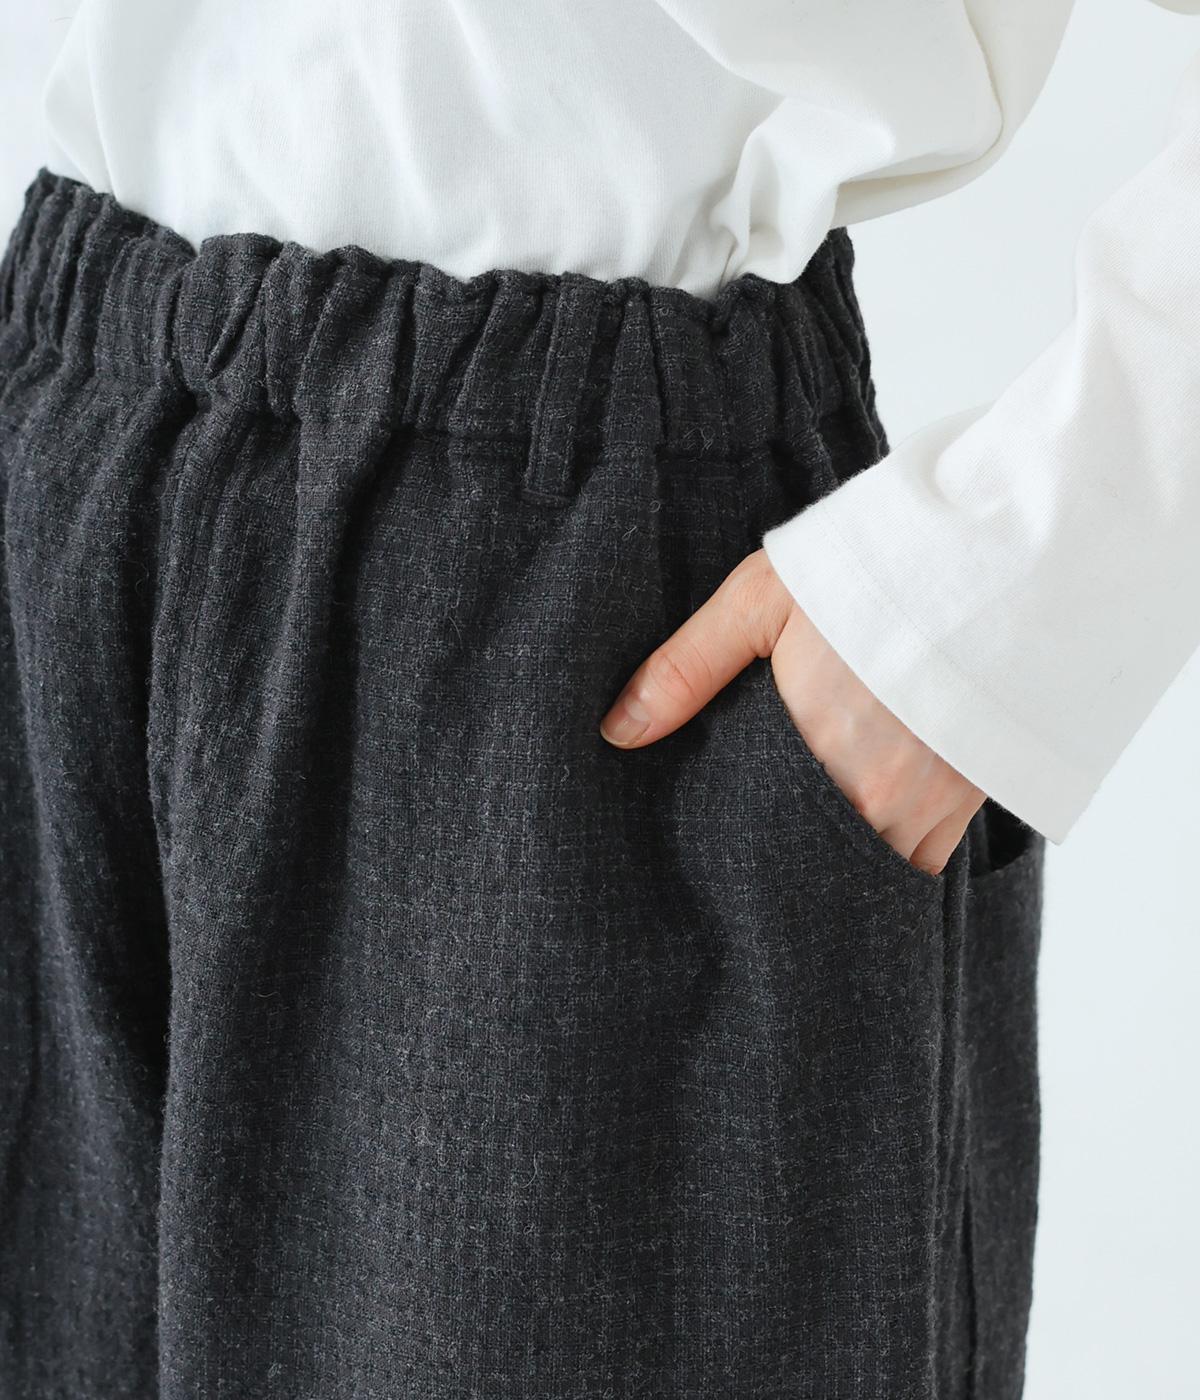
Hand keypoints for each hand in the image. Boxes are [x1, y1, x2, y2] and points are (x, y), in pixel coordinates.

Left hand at [599, 549, 985, 876]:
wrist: (998, 552)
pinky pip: (930, 855)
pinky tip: (873, 816)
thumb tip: (618, 730)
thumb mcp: (761, 601)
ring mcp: (937, 807)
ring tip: (813, 834)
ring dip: (847, 856)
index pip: (767, 850)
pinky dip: (899, 845)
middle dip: (794, 867)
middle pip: (823, 869)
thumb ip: (686, 668)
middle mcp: (883, 803)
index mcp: (822, 761)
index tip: (723, 860)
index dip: (746, 862)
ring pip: (879, 868)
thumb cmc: (875, 571)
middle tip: (763, 850)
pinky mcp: (978, 795)